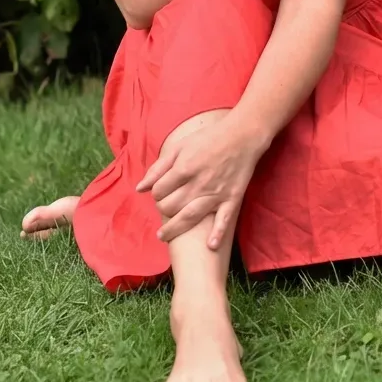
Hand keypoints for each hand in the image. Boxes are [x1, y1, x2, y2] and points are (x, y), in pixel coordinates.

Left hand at [136, 117, 265, 248]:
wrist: (242, 135)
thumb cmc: (208, 139)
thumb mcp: (179, 146)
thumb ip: (158, 167)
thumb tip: (140, 188)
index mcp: (183, 169)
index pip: (159, 191)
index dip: (156, 193)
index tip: (160, 192)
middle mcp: (197, 184)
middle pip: (171, 206)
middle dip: (162, 209)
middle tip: (164, 208)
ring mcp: (215, 193)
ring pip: (190, 217)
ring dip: (174, 229)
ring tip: (163, 236)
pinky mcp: (232, 199)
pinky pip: (224, 220)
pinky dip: (217, 234)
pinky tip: (210, 246)